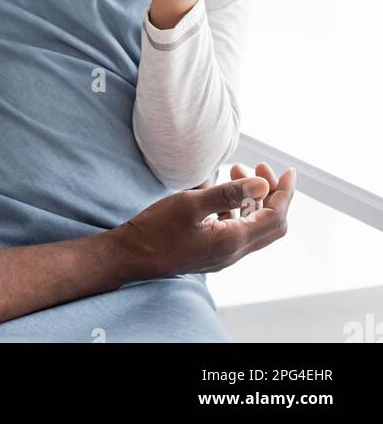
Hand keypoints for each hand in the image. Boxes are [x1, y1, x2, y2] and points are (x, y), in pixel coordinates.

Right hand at [113, 162, 295, 281]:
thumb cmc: (158, 229)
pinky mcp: (213, 251)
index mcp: (233, 240)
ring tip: (236, 171)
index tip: (289, 171)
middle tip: (259, 167)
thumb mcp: (191, 204)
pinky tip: (222, 193)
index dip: (285, 193)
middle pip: (271, 224)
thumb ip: (228, 194)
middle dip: (273, 194)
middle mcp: (234, 251)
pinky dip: (240, 208)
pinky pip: (238, 229)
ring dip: (255, 200)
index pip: (275, 217)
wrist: (134, 255)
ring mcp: (224, 253)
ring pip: (255, 227)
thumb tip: (262, 183)